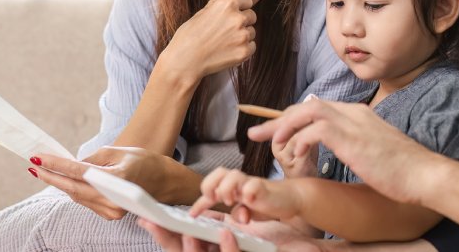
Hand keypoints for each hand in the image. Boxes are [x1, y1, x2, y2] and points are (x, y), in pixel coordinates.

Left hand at [29, 146, 194, 217]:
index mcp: (118, 178)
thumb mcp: (120, 151)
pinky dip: (74, 190)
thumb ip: (94, 158)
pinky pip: (85, 201)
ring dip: (61, 183)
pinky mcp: (110, 215)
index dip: (56, 165)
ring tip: (45, 170)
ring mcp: (111, 210)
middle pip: (73, 188)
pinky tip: (65, 181)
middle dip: (51, 176)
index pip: (79, 171)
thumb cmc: (144, 162)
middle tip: (33, 166)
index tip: (38, 158)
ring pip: (77, 196)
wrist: (164, 183)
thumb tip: (73, 164)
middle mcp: (113, 199)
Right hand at [138, 218, 329, 251]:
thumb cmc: (278, 242)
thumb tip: (199, 210)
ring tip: (190, 229)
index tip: (148, 219)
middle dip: (169, 241)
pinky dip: (228, 249)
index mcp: (216, 251)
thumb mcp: (245, 231)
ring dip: (194, 248)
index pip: (184, 246)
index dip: (165, 234)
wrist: (310, 250)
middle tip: (154, 223)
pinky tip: (227, 231)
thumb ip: (221, 224)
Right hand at [165, 0, 256, 79]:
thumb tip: (228, 3)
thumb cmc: (188, 37)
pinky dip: (244, 49)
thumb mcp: (200, 13)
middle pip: (252, 16)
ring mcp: (243, 35)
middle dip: (243, 22)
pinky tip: (229, 51)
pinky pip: (252, 46)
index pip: (247, 1)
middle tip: (228, 31)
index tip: (235, 14)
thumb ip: (217, 6)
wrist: (184, 61)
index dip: (241, 8)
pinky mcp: (244, 51)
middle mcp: (238, 17)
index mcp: (227, 4)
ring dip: (243, 36)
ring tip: (225, 42)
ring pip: (251, 32)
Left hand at [191, 168, 302, 223]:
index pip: (212, 189)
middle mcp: (240, 183)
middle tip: (214, 198)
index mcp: (233, 188)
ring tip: (231, 200)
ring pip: (233, 175)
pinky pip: (253, 185)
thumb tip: (229, 215)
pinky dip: (248, 192)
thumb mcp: (247, 210)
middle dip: (210, 185)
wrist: (291, 197)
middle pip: (219, 172)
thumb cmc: (267, 202)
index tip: (192, 214)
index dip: (200, 202)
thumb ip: (237, 212)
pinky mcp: (264, 187)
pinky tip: (249, 201)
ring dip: (227, 188)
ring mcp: (252, 183)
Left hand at [248, 100, 442, 206]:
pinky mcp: (351, 137)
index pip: (316, 108)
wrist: (422, 174)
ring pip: (308, 111)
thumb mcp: (372, 151)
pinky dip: (301, 140)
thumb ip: (355, 143)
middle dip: (278, 120)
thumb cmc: (400, 169)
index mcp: (357, 114)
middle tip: (256, 134)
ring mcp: (353, 122)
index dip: (291, 119)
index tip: (273, 132)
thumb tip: (341, 148)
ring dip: (286, 126)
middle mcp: (353, 112)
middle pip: (306, 106)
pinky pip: (316, 130)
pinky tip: (296, 155)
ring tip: (272, 143)